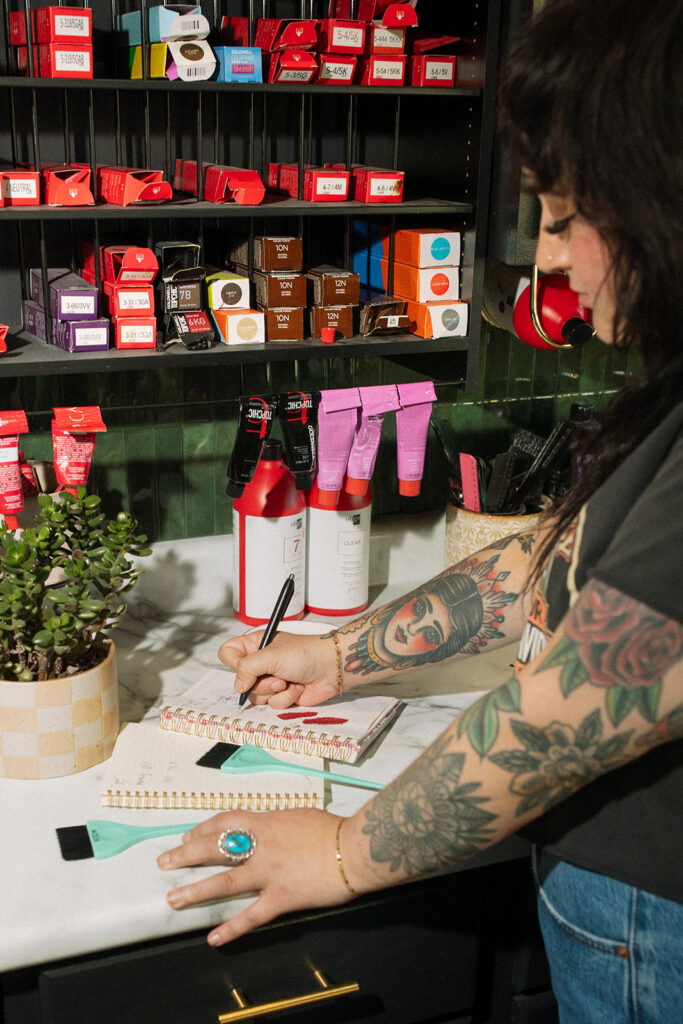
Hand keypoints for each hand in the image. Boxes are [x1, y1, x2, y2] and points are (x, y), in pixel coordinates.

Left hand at [157, 809, 352, 945]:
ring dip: (196, 891)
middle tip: (165, 861)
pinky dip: (231, 928)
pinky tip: (214, 938)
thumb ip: (276, 824)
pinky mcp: (281, 898)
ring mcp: (269, 873)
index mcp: (265, 822)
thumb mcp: (298, 816)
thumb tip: (265, 827)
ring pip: (225, 882)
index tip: (188, 836)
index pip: (224, 822)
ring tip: (173, 899)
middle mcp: (260, 846)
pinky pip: (252, 916)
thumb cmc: (331, 829)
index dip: (202, 829)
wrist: (354, 848)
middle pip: (214, 848)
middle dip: (186, 854)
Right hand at [218, 630, 338, 707]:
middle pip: (241, 682)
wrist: (332, 668)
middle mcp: (260, 663)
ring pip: (256, 696)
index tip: (245, 667)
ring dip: (274, 691)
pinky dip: (286, 698)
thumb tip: (238, 686)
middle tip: (277, 675)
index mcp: (255, 645)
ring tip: (289, 681)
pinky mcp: (281, 695)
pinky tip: (297, 688)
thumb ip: (247, 668)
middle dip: (260, 682)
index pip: (228, 653)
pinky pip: (272, 704)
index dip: (233, 663)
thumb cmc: (305, 653)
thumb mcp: (271, 655)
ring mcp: (270, 680)